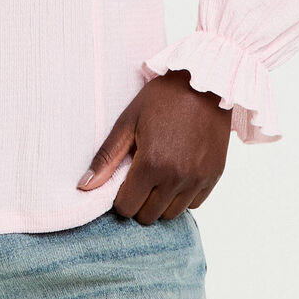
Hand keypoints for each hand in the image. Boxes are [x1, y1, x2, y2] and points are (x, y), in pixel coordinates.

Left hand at [76, 69, 231, 223]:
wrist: (204, 83)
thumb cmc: (162, 98)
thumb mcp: (128, 121)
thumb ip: (107, 157)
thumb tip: (84, 186)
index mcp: (152, 164)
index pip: (127, 208)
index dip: (120, 197)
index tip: (123, 180)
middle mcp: (176, 178)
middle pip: (148, 216)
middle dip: (139, 201)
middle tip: (140, 177)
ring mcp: (198, 179)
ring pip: (171, 214)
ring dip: (160, 201)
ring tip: (158, 175)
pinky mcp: (213, 177)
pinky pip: (193, 204)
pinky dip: (182, 196)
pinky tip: (177, 173)